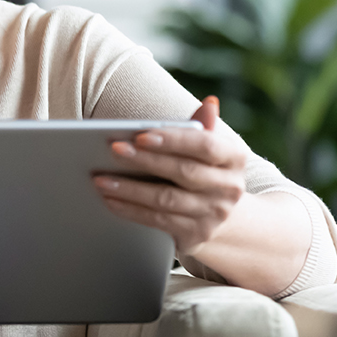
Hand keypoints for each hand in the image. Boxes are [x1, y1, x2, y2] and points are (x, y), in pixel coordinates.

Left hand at [92, 96, 246, 257]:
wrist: (219, 213)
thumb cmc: (204, 169)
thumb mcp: (208, 147)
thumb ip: (202, 125)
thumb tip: (209, 103)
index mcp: (234, 158)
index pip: (205, 145)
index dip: (173, 140)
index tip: (141, 135)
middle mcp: (230, 188)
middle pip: (183, 172)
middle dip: (145, 161)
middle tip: (114, 150)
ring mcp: (215, 214)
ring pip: (166, 199)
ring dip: (130, 189)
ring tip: (101, 179)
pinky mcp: (196, 234)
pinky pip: (158, 221)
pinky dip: (131, 210)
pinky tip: (110, 199)